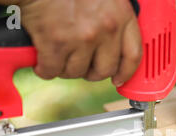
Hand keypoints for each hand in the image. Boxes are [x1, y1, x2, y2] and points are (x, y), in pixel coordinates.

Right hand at [18, 0, 141, 85]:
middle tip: (81, 65)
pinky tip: (42, 61)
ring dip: (66, 69)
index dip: (125, 72)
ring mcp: (82, 37)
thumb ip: (114, 17)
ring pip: (77, 72)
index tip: (119, 80)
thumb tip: (114, 44)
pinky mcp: (57, 43)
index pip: (133, 55)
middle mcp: (106, 28)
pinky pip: (52, 71)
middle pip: (105, 70)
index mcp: (121, 15)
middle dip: (91, 72)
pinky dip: (44, 69)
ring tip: (59, 56)